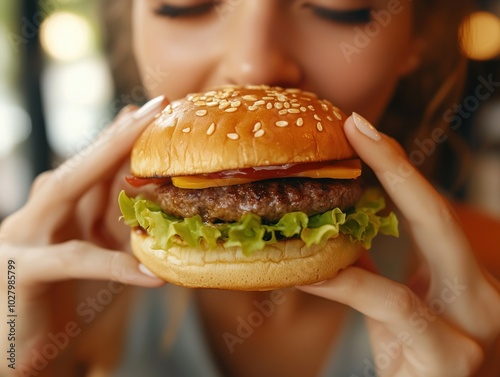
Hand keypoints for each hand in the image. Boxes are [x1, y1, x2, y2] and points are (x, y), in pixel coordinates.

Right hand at [0, 96, 167, 374]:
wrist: (20, 352)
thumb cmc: (62, 303)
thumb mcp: (97, 260)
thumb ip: (115, 229)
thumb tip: (153, 202)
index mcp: (56, 212)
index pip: (91, 168)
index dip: (122, 138)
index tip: (152, 111)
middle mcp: (36, 216)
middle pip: (80, 167)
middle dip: (118, 136)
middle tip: (154, 107)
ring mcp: (22, 240)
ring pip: (64, 194)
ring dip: (107, 169)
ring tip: (145, 152)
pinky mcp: (19, 273)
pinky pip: (73, 262)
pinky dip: (114, 268)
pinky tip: (150, 276)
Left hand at [297, 113, 499, 376]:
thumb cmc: (417, 366)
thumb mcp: (398, 314)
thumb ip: (375, 273)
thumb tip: (335, 234)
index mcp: (465, 278)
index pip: (430, 209)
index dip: (398, 165)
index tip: (362, 128)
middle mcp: (482, 294)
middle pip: (437, 213)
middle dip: (396, 164)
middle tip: (355, 127)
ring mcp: (474, 325)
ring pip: (422, 249)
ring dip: (364, 215)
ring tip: (316, 190)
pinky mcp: (450, 355)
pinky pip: (389, 302)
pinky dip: (343, 282)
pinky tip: (305, 272)